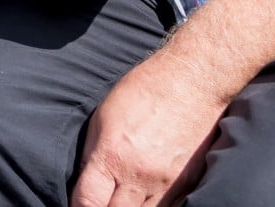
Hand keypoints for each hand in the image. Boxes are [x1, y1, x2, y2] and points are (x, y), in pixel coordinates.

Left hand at [72, 54, 227, 206]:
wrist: (194, 79)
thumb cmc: (145, 89)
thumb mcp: (103, 116)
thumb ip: (91, 155)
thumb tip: (84, 185)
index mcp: (112, 156)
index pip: (88, 204)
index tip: (81, 202)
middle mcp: (139, 176)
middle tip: (103, 197)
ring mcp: (166, 184)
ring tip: (124, 195)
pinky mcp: (187, 184)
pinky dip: (153, 206)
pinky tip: (145, 195)